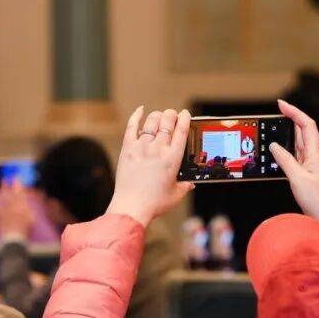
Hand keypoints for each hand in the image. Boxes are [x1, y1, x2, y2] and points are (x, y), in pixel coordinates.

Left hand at [0, 182, 36, 239]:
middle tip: (7, 178)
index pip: (20, 192)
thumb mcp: (31, 218)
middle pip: (11, 192)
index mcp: (22, 205)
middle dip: (9, 184)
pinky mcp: (0, 215)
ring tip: (2, 183)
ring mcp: (6, 209)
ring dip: (3, 189)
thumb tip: (26, 205)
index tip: (17, 178)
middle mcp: (13, 205)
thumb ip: (29, 210)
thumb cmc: (25, 228)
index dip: (18, 184)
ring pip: (4, 196)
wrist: (15, 236)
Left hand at [106, 107, 193, 226]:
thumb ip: (185, 186)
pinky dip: (136, 116)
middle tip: (172, 115)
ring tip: (159, 116)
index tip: (185, 114)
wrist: (131, 207)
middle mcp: (158, 149)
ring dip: (158, 115)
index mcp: (173, 158)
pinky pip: (131, 126)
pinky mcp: (127, 149)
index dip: (185, 118)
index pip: (181, 131)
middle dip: (172, 114)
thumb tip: (191, 183)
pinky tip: (140, 110)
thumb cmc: (154, 203)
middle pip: (167, 121)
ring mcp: (141, 147)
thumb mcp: (176, 194)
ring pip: (151, 121)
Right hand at [270, 99, 318, 237]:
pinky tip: (276, 151)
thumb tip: (274, 146)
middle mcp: (314, 156)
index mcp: (315, 154)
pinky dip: (285, 150)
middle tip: (276, 112)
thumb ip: (285, 160)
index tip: (281, 104)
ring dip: (287, 133)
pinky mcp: (305, 174)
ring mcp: (310, 165)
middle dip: (290, 118)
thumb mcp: (298, 178)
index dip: (294, 112)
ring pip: (298, 143)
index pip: (306, 125)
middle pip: (303, 130)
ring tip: (273, 127)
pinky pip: (294, 156)